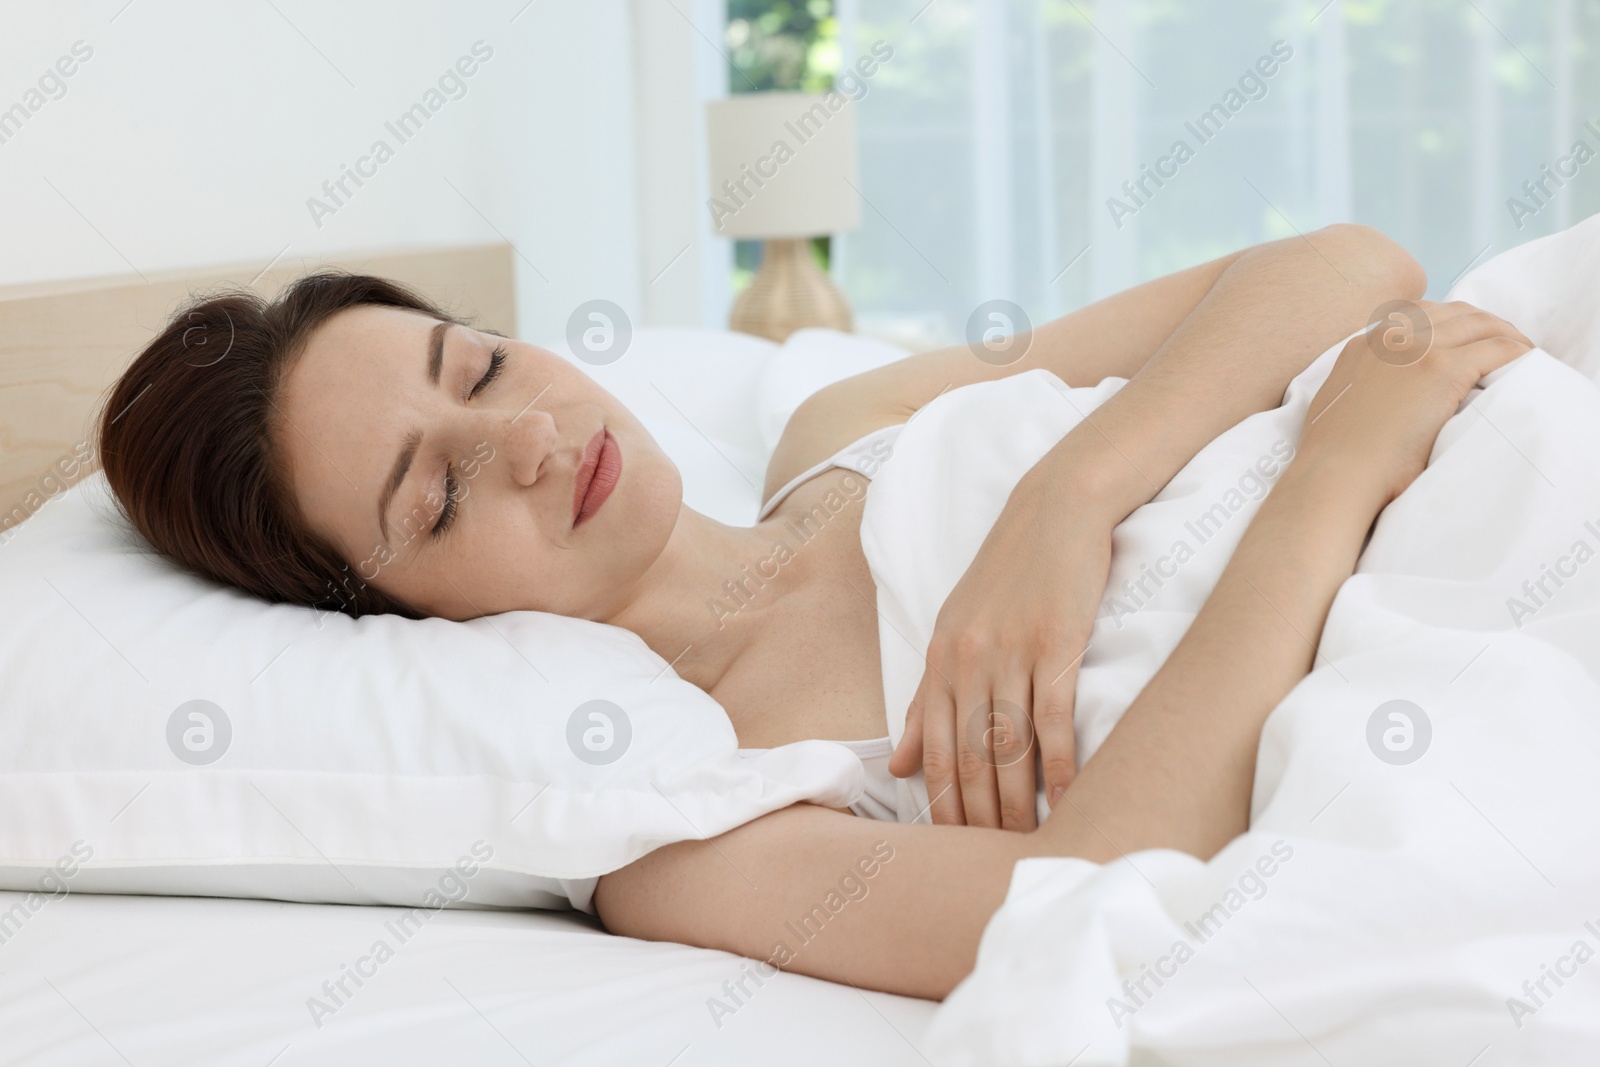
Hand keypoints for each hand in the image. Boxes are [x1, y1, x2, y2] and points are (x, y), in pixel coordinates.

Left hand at [887, 463, 1116, 830]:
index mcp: (939, 658)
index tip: (951, 846)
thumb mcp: (953, 631)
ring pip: (1008, 745)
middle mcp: (967, 658)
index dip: (940, 804)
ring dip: (1017, 802)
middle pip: (967, 757)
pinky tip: (1069, 799)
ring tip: (1028, 842)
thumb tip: (897, 766)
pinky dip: (1061, 765)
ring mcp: (1012, 651)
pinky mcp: (1057, 643)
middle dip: (977, 815)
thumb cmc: (1009, 574)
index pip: (931, 749)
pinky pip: (1055, 718)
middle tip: (990, 858)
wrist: (1057, 508)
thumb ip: (924, 701)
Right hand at [1300, 300, 1533, 505]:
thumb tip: (1384, 397)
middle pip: (1454, 312)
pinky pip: (1498, 348)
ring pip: (1480, 324)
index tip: (1469, 343)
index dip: (1453, 326)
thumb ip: (1361, 386)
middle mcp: (1389, 337)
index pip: (1420, 316)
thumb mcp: (1339, 405)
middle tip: (1506, 347)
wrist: (1334, 474)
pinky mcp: (1441, 369)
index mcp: (1363, 344)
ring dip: (1506, 336)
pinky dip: (1518, 353)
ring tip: (1521, 356)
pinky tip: (1527, 365)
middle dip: (1485, 325)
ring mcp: (1415, 349)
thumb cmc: (1334, 458)